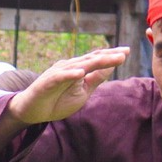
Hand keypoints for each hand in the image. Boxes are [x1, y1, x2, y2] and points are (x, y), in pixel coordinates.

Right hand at [7, 48, 129, 125]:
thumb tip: (110, 68)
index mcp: (78, 69)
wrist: (34, 111)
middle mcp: (69, 67)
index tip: (127, 51)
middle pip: (91, 60)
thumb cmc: (57, 101)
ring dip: (95, 62)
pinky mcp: (47, 82)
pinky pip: (60, 77)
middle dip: (108, 56)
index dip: (111, 56)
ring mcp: (58, 73)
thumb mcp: (82, 92)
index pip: (97, 59)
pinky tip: (81, 73)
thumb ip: (95, 80)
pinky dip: (70, 75)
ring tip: (111, 60)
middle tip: (124, 53)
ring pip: (79, 65)